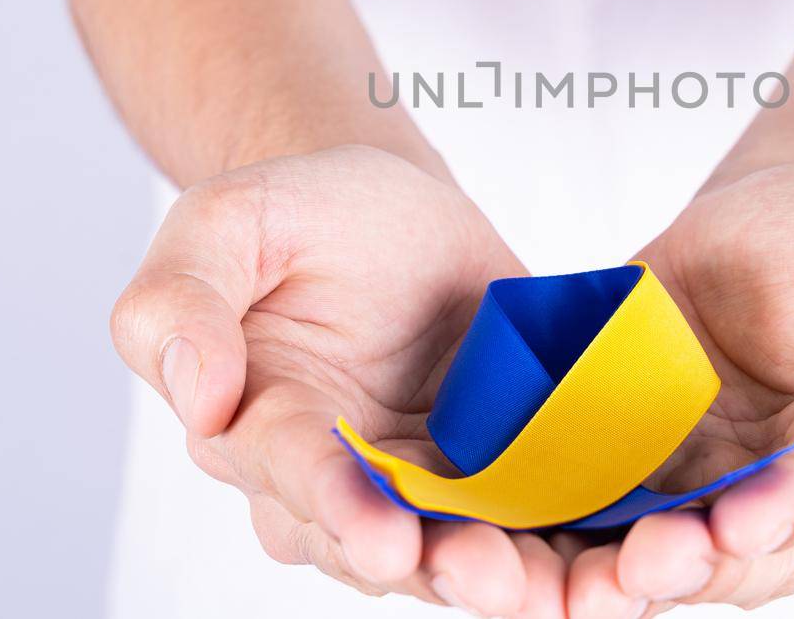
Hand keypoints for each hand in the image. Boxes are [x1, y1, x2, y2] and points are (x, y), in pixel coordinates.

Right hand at [110, 145, 567, 617]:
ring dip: (511, 579)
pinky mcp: (495, 472)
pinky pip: (530, 520)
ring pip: (459, 550)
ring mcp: (422, 486)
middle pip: (384, 541)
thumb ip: (181, 300)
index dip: (340, 508)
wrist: (393, 213)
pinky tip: (612, 567)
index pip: (296, 476)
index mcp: (261, 427)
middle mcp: (337, 481)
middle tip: (495, 583)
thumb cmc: (301, 215)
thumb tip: (195, 400)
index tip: (382, 536)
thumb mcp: (226, 223)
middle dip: (440, 566)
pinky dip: (568, 547)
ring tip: (558, 595)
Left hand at [562, 164, 793, 615]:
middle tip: (644, 566)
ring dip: (629, 577)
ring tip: (585, 590)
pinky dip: (570, 538)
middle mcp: (791, 497)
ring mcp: (710, 489)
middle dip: (698, 562)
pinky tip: (531, 555)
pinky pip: (604, 513)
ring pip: (674, 553)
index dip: (793, 508)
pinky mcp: (640, 469)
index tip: (747, 515)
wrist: (766, 219)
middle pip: (749, 550)